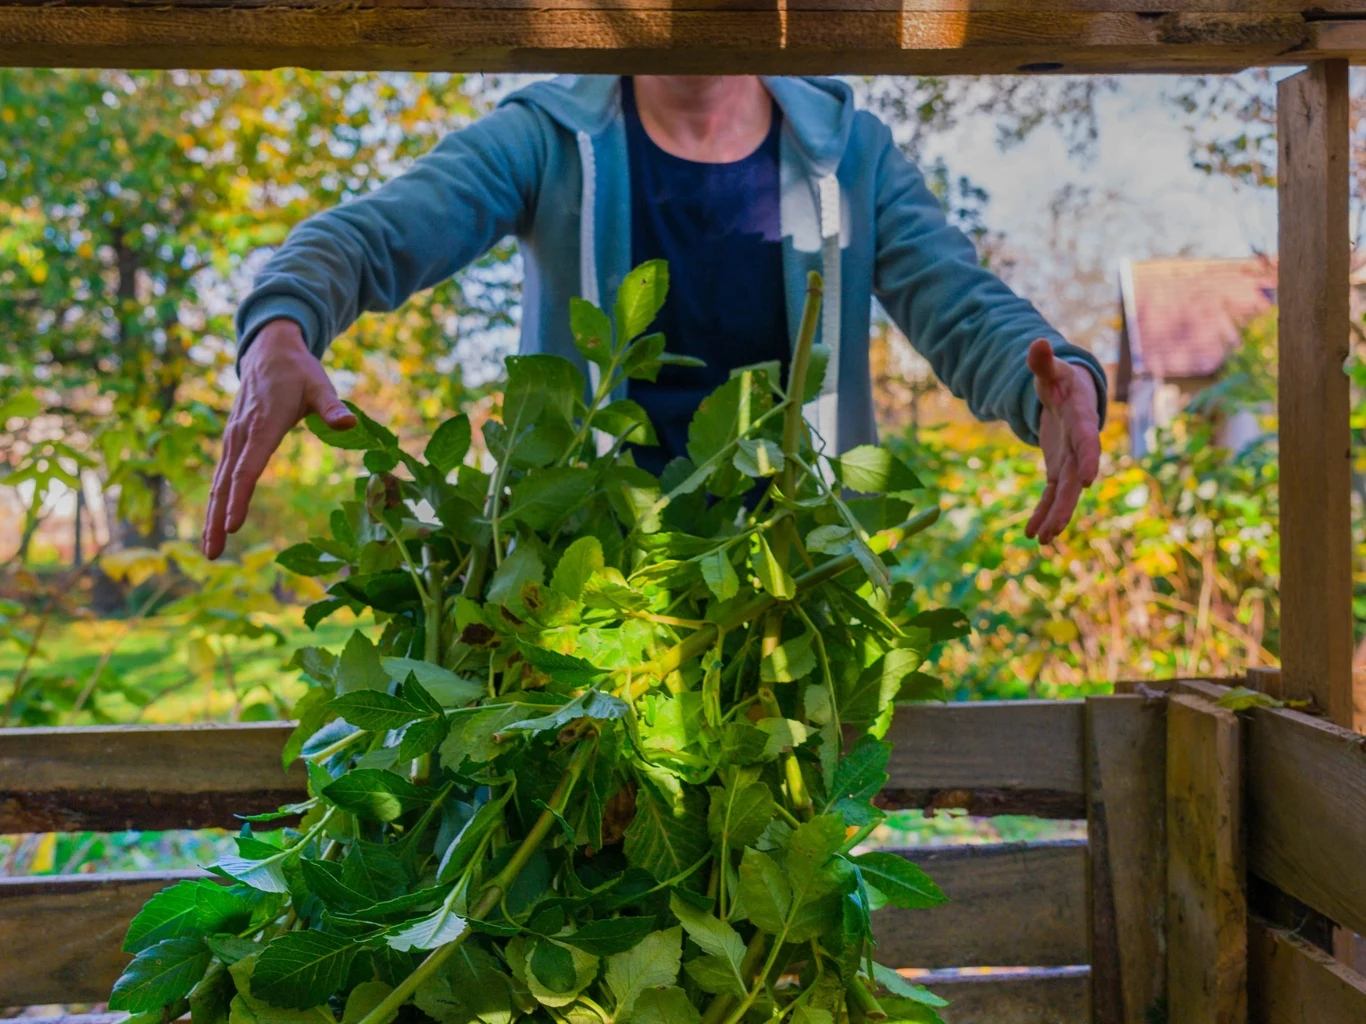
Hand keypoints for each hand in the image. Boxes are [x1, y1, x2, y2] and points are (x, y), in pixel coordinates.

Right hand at [201, 320, 355, 558]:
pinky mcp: (231, 441)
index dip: (240, 498)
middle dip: (217, 520)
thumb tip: (349, 425)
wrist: (269, 351)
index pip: (248, 468)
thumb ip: (332, 408)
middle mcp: (241, 435)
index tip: (233, 526)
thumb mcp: (320, 385)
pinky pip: (221, 476)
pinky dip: (215, 501)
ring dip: (211, 517)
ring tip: (209, 551)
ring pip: (218, 483)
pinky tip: (214, 525)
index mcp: (263, 425)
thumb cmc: (299, 371)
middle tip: (212, 554)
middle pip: (226, 483)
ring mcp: (232, 438)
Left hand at [1025, 339, 1100, 545]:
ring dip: (1055, 516)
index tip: (1089, 480)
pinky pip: (1052, 495)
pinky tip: (1033, 534)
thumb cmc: (1061, 380)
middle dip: (1068, 503)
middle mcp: (1080, 445)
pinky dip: (1043, 513)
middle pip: (1076, 476)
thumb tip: (1037, 343)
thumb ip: (1043, 362)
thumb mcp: (1050, 370)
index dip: (1088, 458)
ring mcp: (1070, 460)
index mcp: (1081, 420)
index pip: (1088, 440)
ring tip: (1043, 540)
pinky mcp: (1059, 469)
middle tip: (1058, 527)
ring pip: (1065, 493)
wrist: (1070, 394)